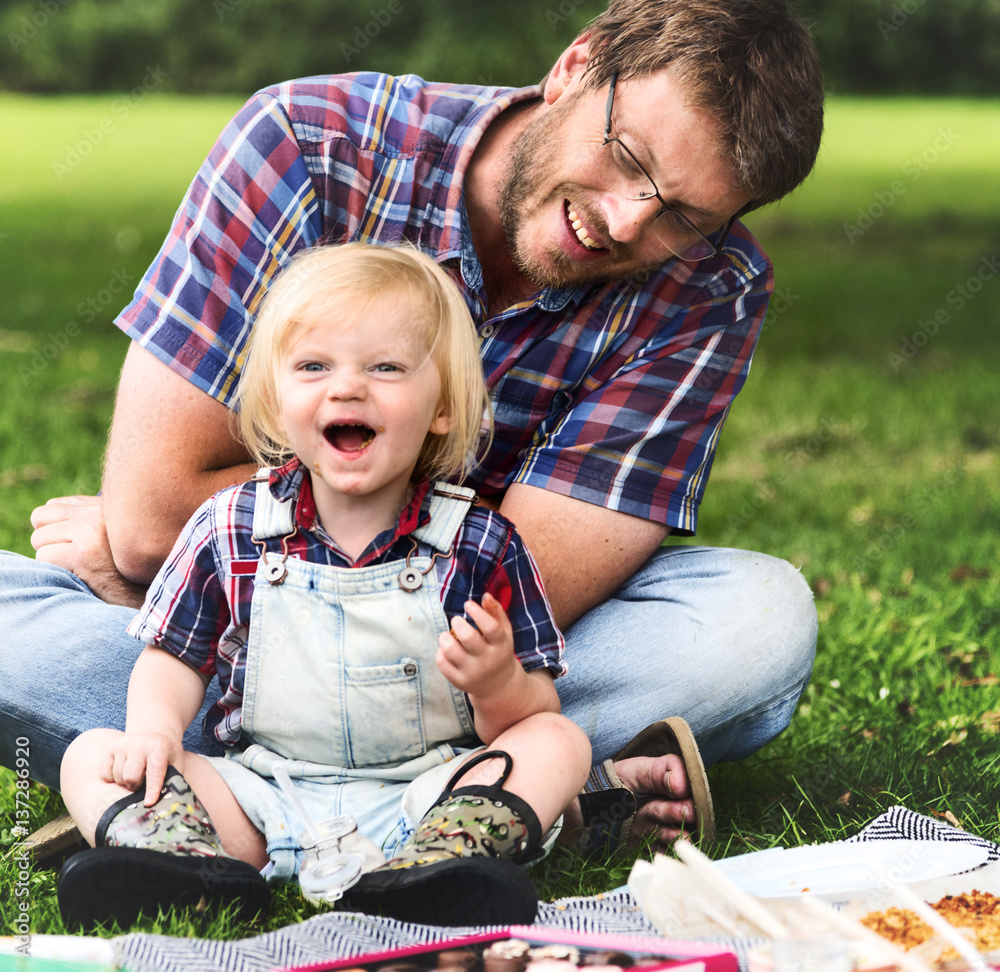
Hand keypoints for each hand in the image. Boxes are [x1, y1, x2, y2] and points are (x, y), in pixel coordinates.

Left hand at [30, 495, 146, 606]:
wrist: (162, 594)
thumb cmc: (138, 573)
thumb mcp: (122, 537)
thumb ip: (95, 521)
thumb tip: (55, 520)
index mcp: (107, 504)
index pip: (53, 506)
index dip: (57, 529)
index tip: (75, 546)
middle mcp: (99, 511)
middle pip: (40, 517)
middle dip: (49, 541)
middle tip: (72, 558)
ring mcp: (91, 530)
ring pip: (39, 539)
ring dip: (52, 558)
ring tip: (80, 568)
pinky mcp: (84, 553)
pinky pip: (45, 557)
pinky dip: (56, 572)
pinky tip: (82, 578)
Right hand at [103, 730, 181, 805]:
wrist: (154, 732)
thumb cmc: (166, 754)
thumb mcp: (176, 763)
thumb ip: (172, 781)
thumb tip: (168, 804)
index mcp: (159, 749)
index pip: (154, 771)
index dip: (152, 789)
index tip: (149, 803)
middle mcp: (139, 745)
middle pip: (130, 777)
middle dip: (135, 786)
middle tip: (142, 783)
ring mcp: (123, 745)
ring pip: (117, 777)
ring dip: (125, 783)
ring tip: (135, 775)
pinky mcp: (110, 748)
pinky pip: (105, 773)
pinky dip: (112, 778)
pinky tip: (123, 772)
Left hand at [436, 593, 518, 698]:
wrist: (499, 685)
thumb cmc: (499, 651)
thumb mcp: (504, 632)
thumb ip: (496, 612)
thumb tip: (485, 595)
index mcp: (501, 645)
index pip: (490, 627)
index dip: (477, 613)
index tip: (468, 604)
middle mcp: (488, 660)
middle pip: (468, 637)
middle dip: (457, 623)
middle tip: (456, 621)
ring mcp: (473, 672)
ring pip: (451, 651)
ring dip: (444, 637)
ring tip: (447, 635)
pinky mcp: (460, 681)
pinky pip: (442, 664)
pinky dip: (440, 652)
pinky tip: (446, 649)